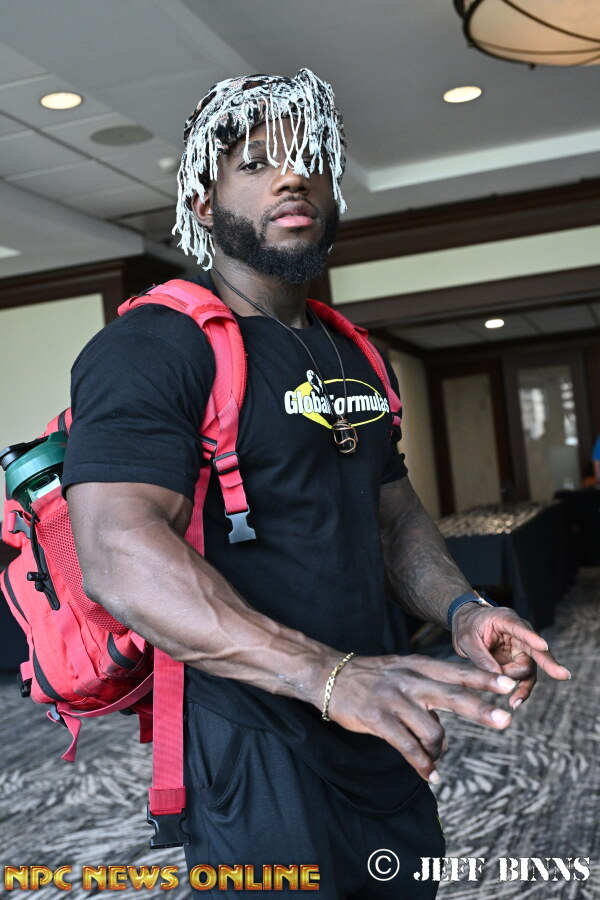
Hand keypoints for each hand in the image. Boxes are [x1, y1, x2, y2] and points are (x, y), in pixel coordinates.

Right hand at [326, 653, 517, 782]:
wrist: (330, 676)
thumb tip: (449, 719)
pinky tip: (430, 776)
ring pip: (432, 731)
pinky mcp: (378, 719)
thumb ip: (429, 686)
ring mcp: (394, 700)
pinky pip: (408, 747)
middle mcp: (410, 681)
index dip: (483, 678)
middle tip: (505, 721)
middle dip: (480, 710)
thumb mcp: (402, 668)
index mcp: (418, 666)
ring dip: (438, 750)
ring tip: (433, 757)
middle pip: (452, 696)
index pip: (457, 672)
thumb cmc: (372, 676)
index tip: (509, 683)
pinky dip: (422, 765)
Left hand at [452, 604, 570, 708]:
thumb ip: (481, 657)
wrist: (468, 625)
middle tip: (562, 675)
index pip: (520, 628)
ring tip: (513, 700)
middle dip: (549, 663)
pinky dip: (521, 690)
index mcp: (505, 619)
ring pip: (529, 668)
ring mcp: (521, 648)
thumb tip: (498, 678)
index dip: (531, 637)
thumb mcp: (466, 639)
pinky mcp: (518, 662)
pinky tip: (515, 702)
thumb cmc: (468, 626)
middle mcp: (518, 634)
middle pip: (536, 649)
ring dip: (521, 684)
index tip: (542, 646)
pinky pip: (524, 678)